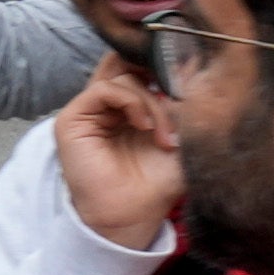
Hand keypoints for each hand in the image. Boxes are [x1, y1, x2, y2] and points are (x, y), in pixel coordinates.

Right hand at [51, 59, 177, 250]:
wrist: (134, 212)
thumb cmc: (159, 181)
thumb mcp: (184, 138)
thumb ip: (189, 106)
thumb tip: (200, 67)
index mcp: (133, 105)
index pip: (143, 67)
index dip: (166, 65)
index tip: (194, 75)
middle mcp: (109, 104)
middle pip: (127, 62)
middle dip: (158, 73)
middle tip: (180, 93)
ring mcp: (90, 109)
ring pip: (123, 77)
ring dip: (153, 103)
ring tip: (165, 135)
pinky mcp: (74, 118)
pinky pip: (104, 90)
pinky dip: (131, 102)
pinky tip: (146, 127)